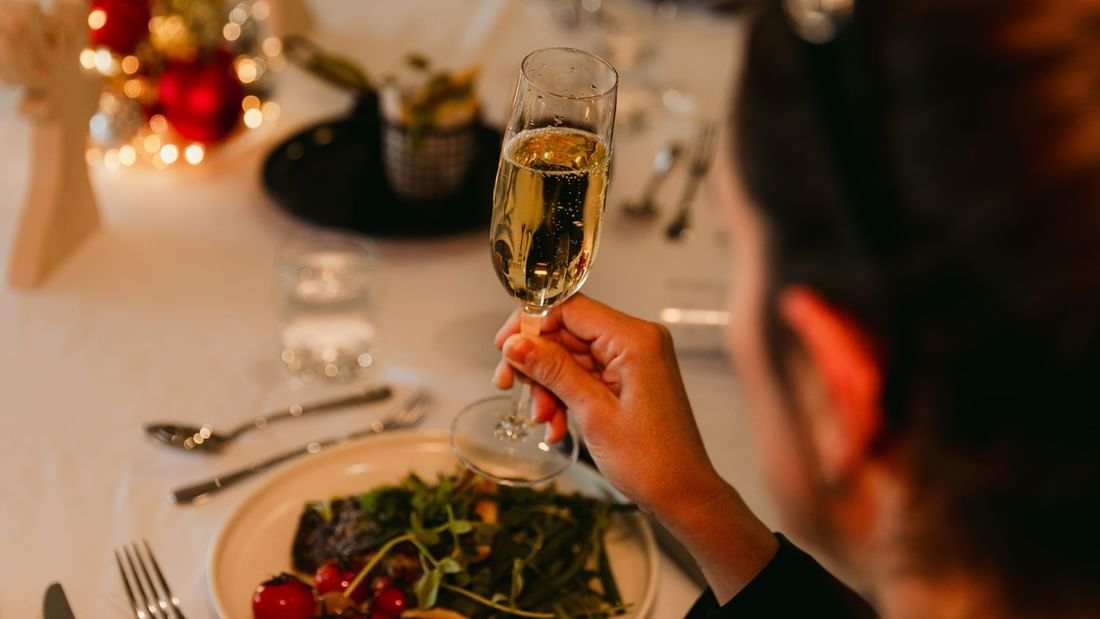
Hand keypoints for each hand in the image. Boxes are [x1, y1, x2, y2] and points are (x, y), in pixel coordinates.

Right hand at [495, 295, 778, 600]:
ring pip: (571, 357)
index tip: (505, 348)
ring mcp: (633, 361)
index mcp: (635, 339)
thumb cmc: (652, 460)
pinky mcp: (628, 380)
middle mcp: (637, 341)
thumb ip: (553, 371)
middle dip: (537, 363)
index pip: (570, 308)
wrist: (682, 494)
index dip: (531, 324)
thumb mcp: (593, 412)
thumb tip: (516, 343)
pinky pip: (585, 376)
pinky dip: (565, 397)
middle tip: (509, 386)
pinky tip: (556, 424)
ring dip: (549, 386)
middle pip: (567, 332)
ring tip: (544, 419)